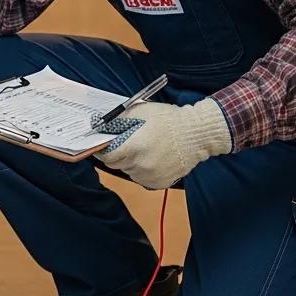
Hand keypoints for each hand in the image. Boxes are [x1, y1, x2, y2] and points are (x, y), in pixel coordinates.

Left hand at [90, 98, 232, 188]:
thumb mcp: (139, 112)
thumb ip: (117, 121)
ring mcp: (150, 176)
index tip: (102, 145)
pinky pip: (141, 178)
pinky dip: (142, 170)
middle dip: (117, 154)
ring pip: (128, 171)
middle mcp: (141, 165)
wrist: (196, 134)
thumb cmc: (168, 119)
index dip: (102, 150)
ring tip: (145, 148)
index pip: (107, 156)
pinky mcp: (159, 183)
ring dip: (130, 162)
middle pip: (116, 164)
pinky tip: (153, 157)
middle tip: (127, 143)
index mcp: (134, 147)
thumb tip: (99, 126)